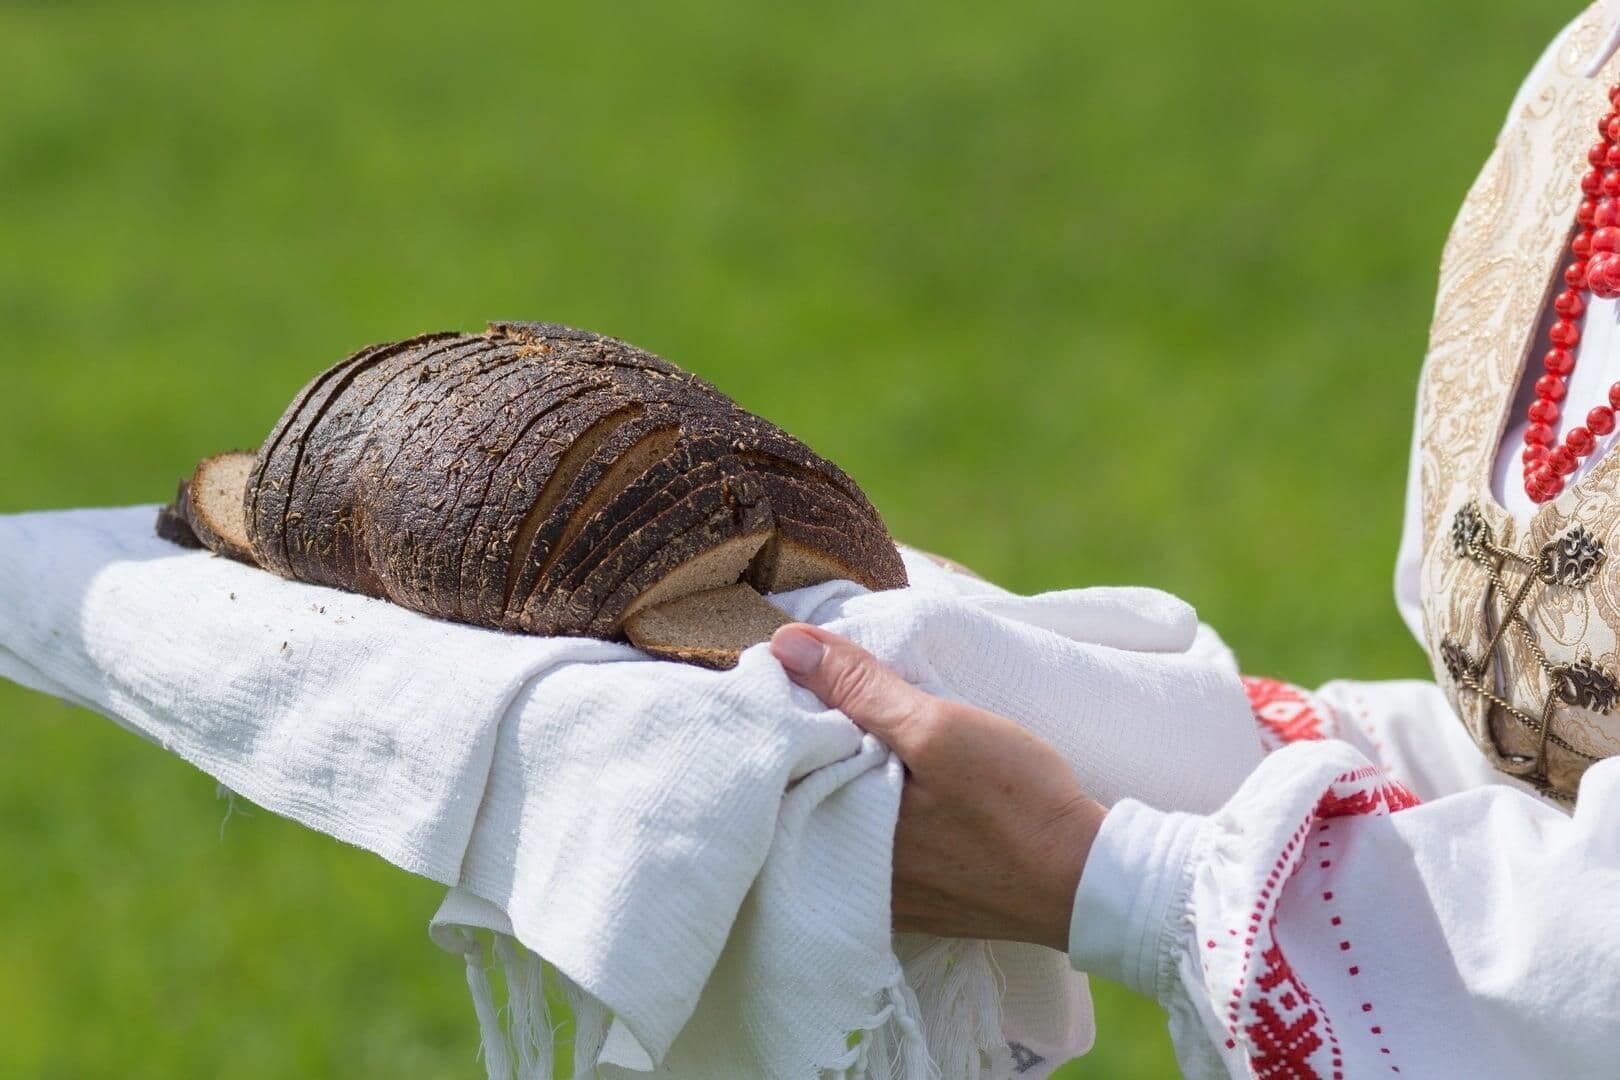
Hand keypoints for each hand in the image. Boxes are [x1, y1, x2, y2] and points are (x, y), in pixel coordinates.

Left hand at [770, 623, 1105, 951]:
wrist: (1087, 880)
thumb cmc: (1016, 803)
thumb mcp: (939, 729)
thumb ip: (860, 688)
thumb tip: (785, 645)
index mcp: (836, 835)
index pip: (776, 765)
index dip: (780, 713)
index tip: (789, 673)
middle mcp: (842, 876)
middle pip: (799, 791)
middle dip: (806, 742)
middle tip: (823, 689)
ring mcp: (877, 893)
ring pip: (832, 815)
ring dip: (837, 773)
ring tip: (856, 724)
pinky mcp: (909, 898)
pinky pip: (866, 843)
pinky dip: (867, 806)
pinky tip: (893, 777)